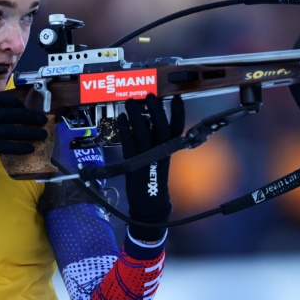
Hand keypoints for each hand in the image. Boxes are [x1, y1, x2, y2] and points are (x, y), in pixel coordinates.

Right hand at [0, 92, 47, 190]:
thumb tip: (6, 115)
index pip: (1, 100)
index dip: (17, 104)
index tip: (27, 109)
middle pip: (11, 113)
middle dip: (29, 117)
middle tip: (43, 121)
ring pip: (11, 129)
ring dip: (30, 132)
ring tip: (42, 136)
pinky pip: (5, 145)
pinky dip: (19, 147)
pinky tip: (29, 149)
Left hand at [117, 94, 184, 241]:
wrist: (148, 203)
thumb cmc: (153, 179)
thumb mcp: (160, 159)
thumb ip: (159, 143)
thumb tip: (151, 121)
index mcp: (169, 151)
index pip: (178, 129)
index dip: (178, 113)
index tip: (175, 98)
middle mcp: (160, 152)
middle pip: (162, 127)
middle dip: (156, 109)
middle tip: (150, 95)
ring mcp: (146, 157)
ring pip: (143, 132)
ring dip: (137, 115)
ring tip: (131, 102)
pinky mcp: (132, 162)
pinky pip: (128, 142)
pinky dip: (125, 129)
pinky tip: (121, 119)